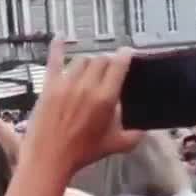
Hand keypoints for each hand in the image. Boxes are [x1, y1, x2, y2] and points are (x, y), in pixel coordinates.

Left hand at [21, 39, 140, 178]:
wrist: (49, 159)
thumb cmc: (82, 153)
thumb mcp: (115, 145)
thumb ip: (134, 135)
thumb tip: (145, 129)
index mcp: (105, 98)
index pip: (118, 64)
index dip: (124, 56)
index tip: (127, 53)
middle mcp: (86, 86)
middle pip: (100, 60)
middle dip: (107, 63)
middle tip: (108, 70)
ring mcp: (66, 84)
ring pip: (82, 60)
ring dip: (89, 63)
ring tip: (90, 72)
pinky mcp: (49, 86)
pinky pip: (54, 60)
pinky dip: (57, 47)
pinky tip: (60, 37)